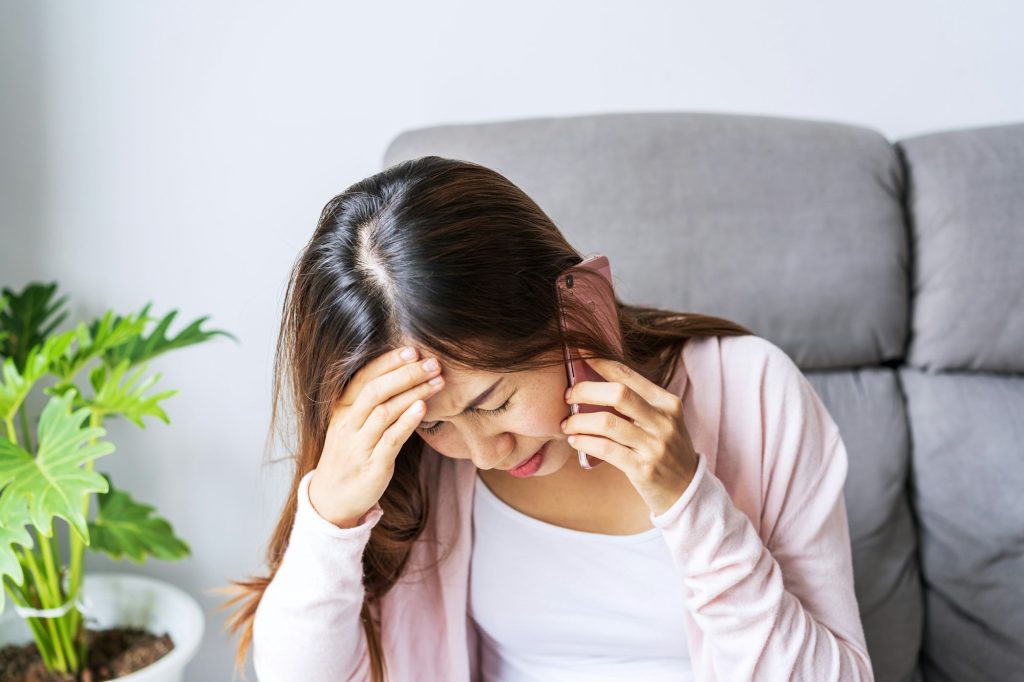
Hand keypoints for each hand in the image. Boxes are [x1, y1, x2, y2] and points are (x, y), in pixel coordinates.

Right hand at [309, 346, 445, 526]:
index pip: (365, 377)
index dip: (389, 362)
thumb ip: (373, 402)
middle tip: (433, 363)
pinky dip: (407, 422)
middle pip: (376, 390)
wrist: (332, 498)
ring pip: (385, 412)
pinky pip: (390, 440)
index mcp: (342, 409)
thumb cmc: (350, 454)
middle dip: (406, 374)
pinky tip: (423, 408)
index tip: (413, 350)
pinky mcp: (372, 465)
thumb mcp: (353, 424)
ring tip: (437, 381)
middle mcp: (348, 424)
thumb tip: (405, 374)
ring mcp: (358, 445)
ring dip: (413, 393)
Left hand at [560, 356, 698, 516]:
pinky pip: (605, 449)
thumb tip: (592, 380)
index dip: (600, 362)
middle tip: (568, 396)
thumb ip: (637, 402)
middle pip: (618, 393)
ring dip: (578, 421)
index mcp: (667, 403)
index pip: (629, 375)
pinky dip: (584, 442)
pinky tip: (575, 440)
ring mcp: (655, 446)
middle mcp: (664, 421)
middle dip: (585, 391)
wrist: (687, 489)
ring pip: (607, 423)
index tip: (579, 354)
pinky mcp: (643, 469)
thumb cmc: (665, 449)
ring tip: (567, 424)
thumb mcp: (663, 420)